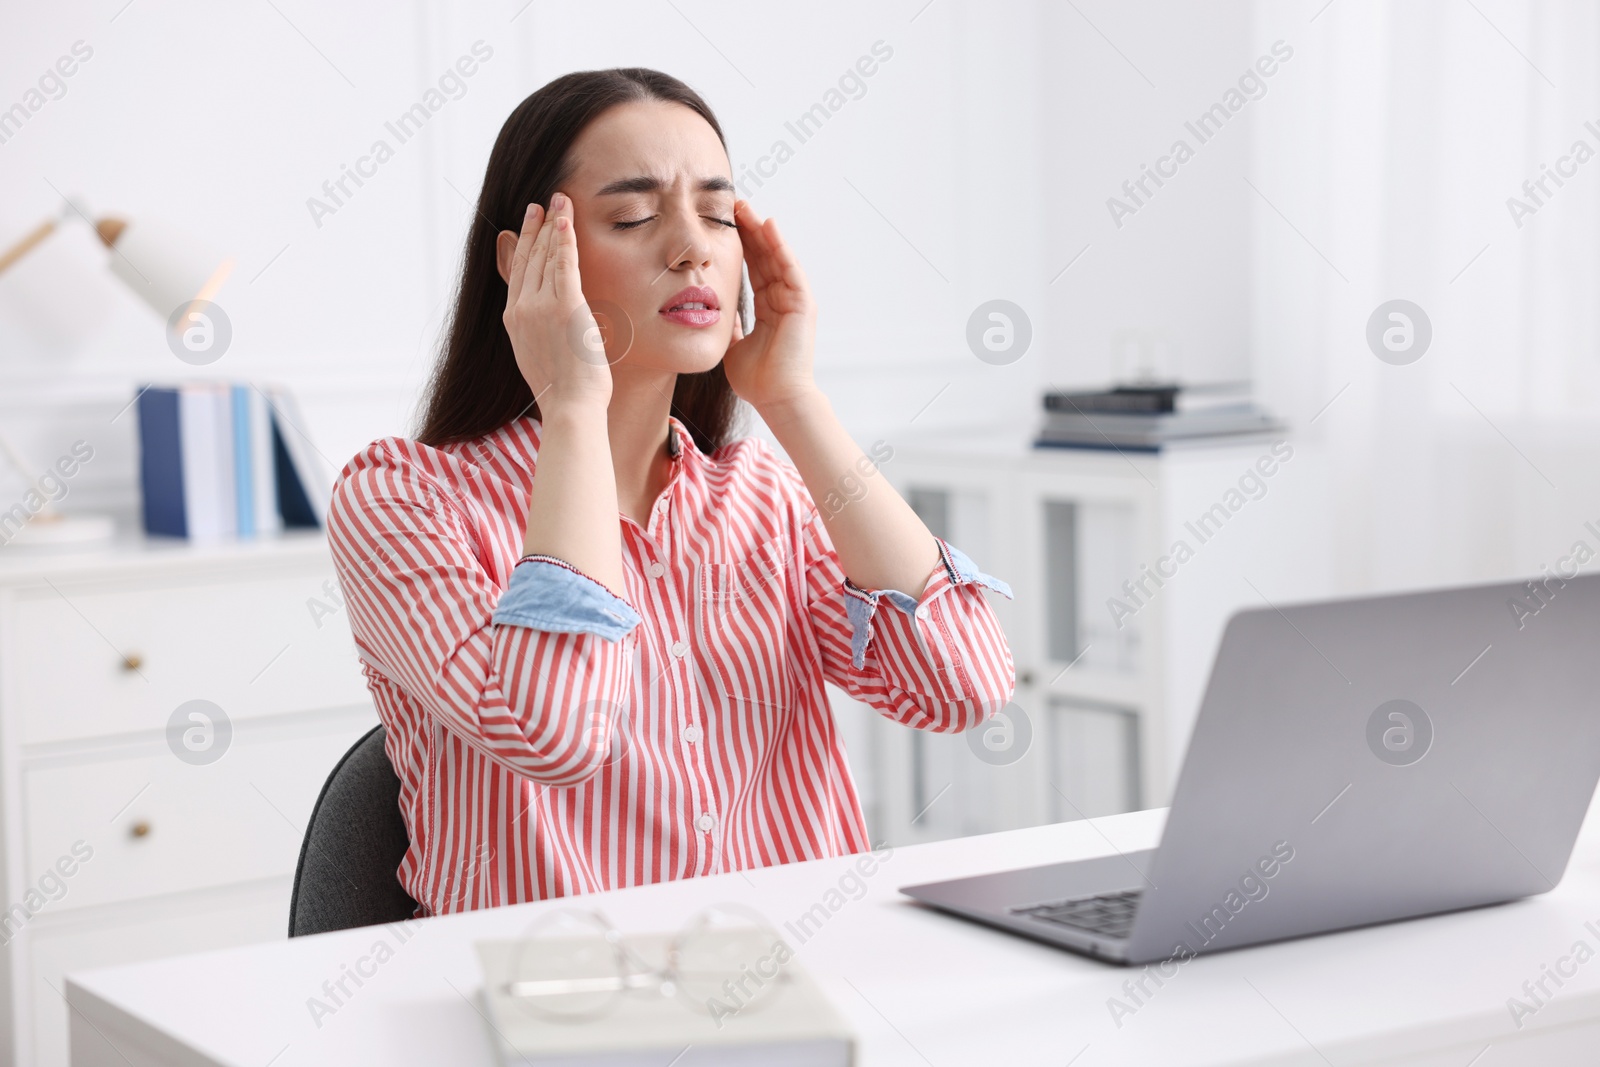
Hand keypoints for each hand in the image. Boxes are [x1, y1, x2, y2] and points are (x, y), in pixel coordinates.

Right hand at [502, 193, 610, 414]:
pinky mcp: (564, 307)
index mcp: (513, 321)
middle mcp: (521, 310)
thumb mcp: (542, 356)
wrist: (570, 407)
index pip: (518, 273)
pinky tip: (566, 220)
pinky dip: (565, 239)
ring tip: (559, 200)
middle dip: (538, 226)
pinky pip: (564, 264)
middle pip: (529, 258)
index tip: (529, 223)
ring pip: (545, 256)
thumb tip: (551, 323)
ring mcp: (540, 307)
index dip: (524, 244)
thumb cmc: (565, 391)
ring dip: (553, 224)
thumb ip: (541, 331)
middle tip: (544, 202)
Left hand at [721, 199, 818, 416]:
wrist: (776, 398)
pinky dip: (781, 247)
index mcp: (769, 308)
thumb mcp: (734, 346)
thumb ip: (731, 328)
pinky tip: (769, 227)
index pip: (753, 268)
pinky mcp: (803, 304)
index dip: (740, 246)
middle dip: (749, 230)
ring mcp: (794, 300)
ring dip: (762, 232)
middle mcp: (783, 300)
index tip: (723, 224)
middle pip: (765, 257)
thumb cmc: (757, 380)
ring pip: (777, 257)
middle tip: (733, 205)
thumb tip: (719, 316)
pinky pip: (790, 269)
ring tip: (747, 208)